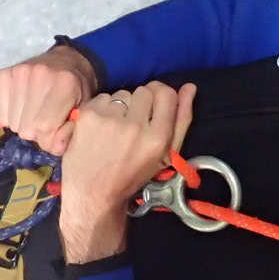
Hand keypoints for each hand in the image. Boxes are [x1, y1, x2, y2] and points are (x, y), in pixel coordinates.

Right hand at [0, 43, 96, 155]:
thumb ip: (72, 133)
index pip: (45, 128)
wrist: (67, 61)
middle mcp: (39, 76)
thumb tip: (55, 147)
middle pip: (26, 128)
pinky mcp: (3, 75)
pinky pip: (1, 114)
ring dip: (23, 124)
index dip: (50, 138)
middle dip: (37, 132)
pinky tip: (23, 106)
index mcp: (64, 85)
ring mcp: (18, 73)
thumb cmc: (78, 90)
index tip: (56, 132)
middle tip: (46, 121)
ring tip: (35, 112)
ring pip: (12, 123)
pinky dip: (10, 116)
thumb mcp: (84, 112)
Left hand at [58, 81, 196, 262]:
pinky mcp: (88, 115)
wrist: (93, 192)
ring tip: (115, 129)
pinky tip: (100, 128)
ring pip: (123, 94)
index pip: (167, 93)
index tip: (153, 108)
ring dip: (121, 107)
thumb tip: (190, 87)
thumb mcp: (164, 155)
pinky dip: (103, 109)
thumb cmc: (131, 175)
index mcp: (158, 138)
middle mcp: (134, 126)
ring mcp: (109, 119)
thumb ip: (181, 120)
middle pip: (145, 91)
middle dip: (141, 103)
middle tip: (132, 124)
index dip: (161, 97)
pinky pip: (104, 97)